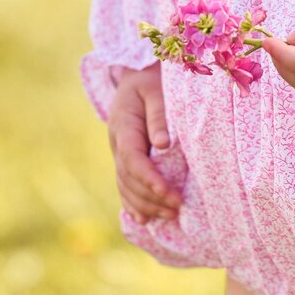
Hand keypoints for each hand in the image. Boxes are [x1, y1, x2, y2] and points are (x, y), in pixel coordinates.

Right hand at [107, 62, 182, 224]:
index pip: (132, 158)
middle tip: (177, 206)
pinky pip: (124, 185)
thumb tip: (163, 145)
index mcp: (123, 126)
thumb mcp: (155, 90)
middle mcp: (117, 143)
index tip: (166, 191)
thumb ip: (158, 116)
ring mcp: (118, 152)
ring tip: (170, 215)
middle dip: (151, 196)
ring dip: (145, 204)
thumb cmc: (151, 80)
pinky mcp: (124, 158)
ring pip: (125, 186)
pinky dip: (132, 204)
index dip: (148, 178)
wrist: (136, 75)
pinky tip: (144, 219)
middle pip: (128, 178)